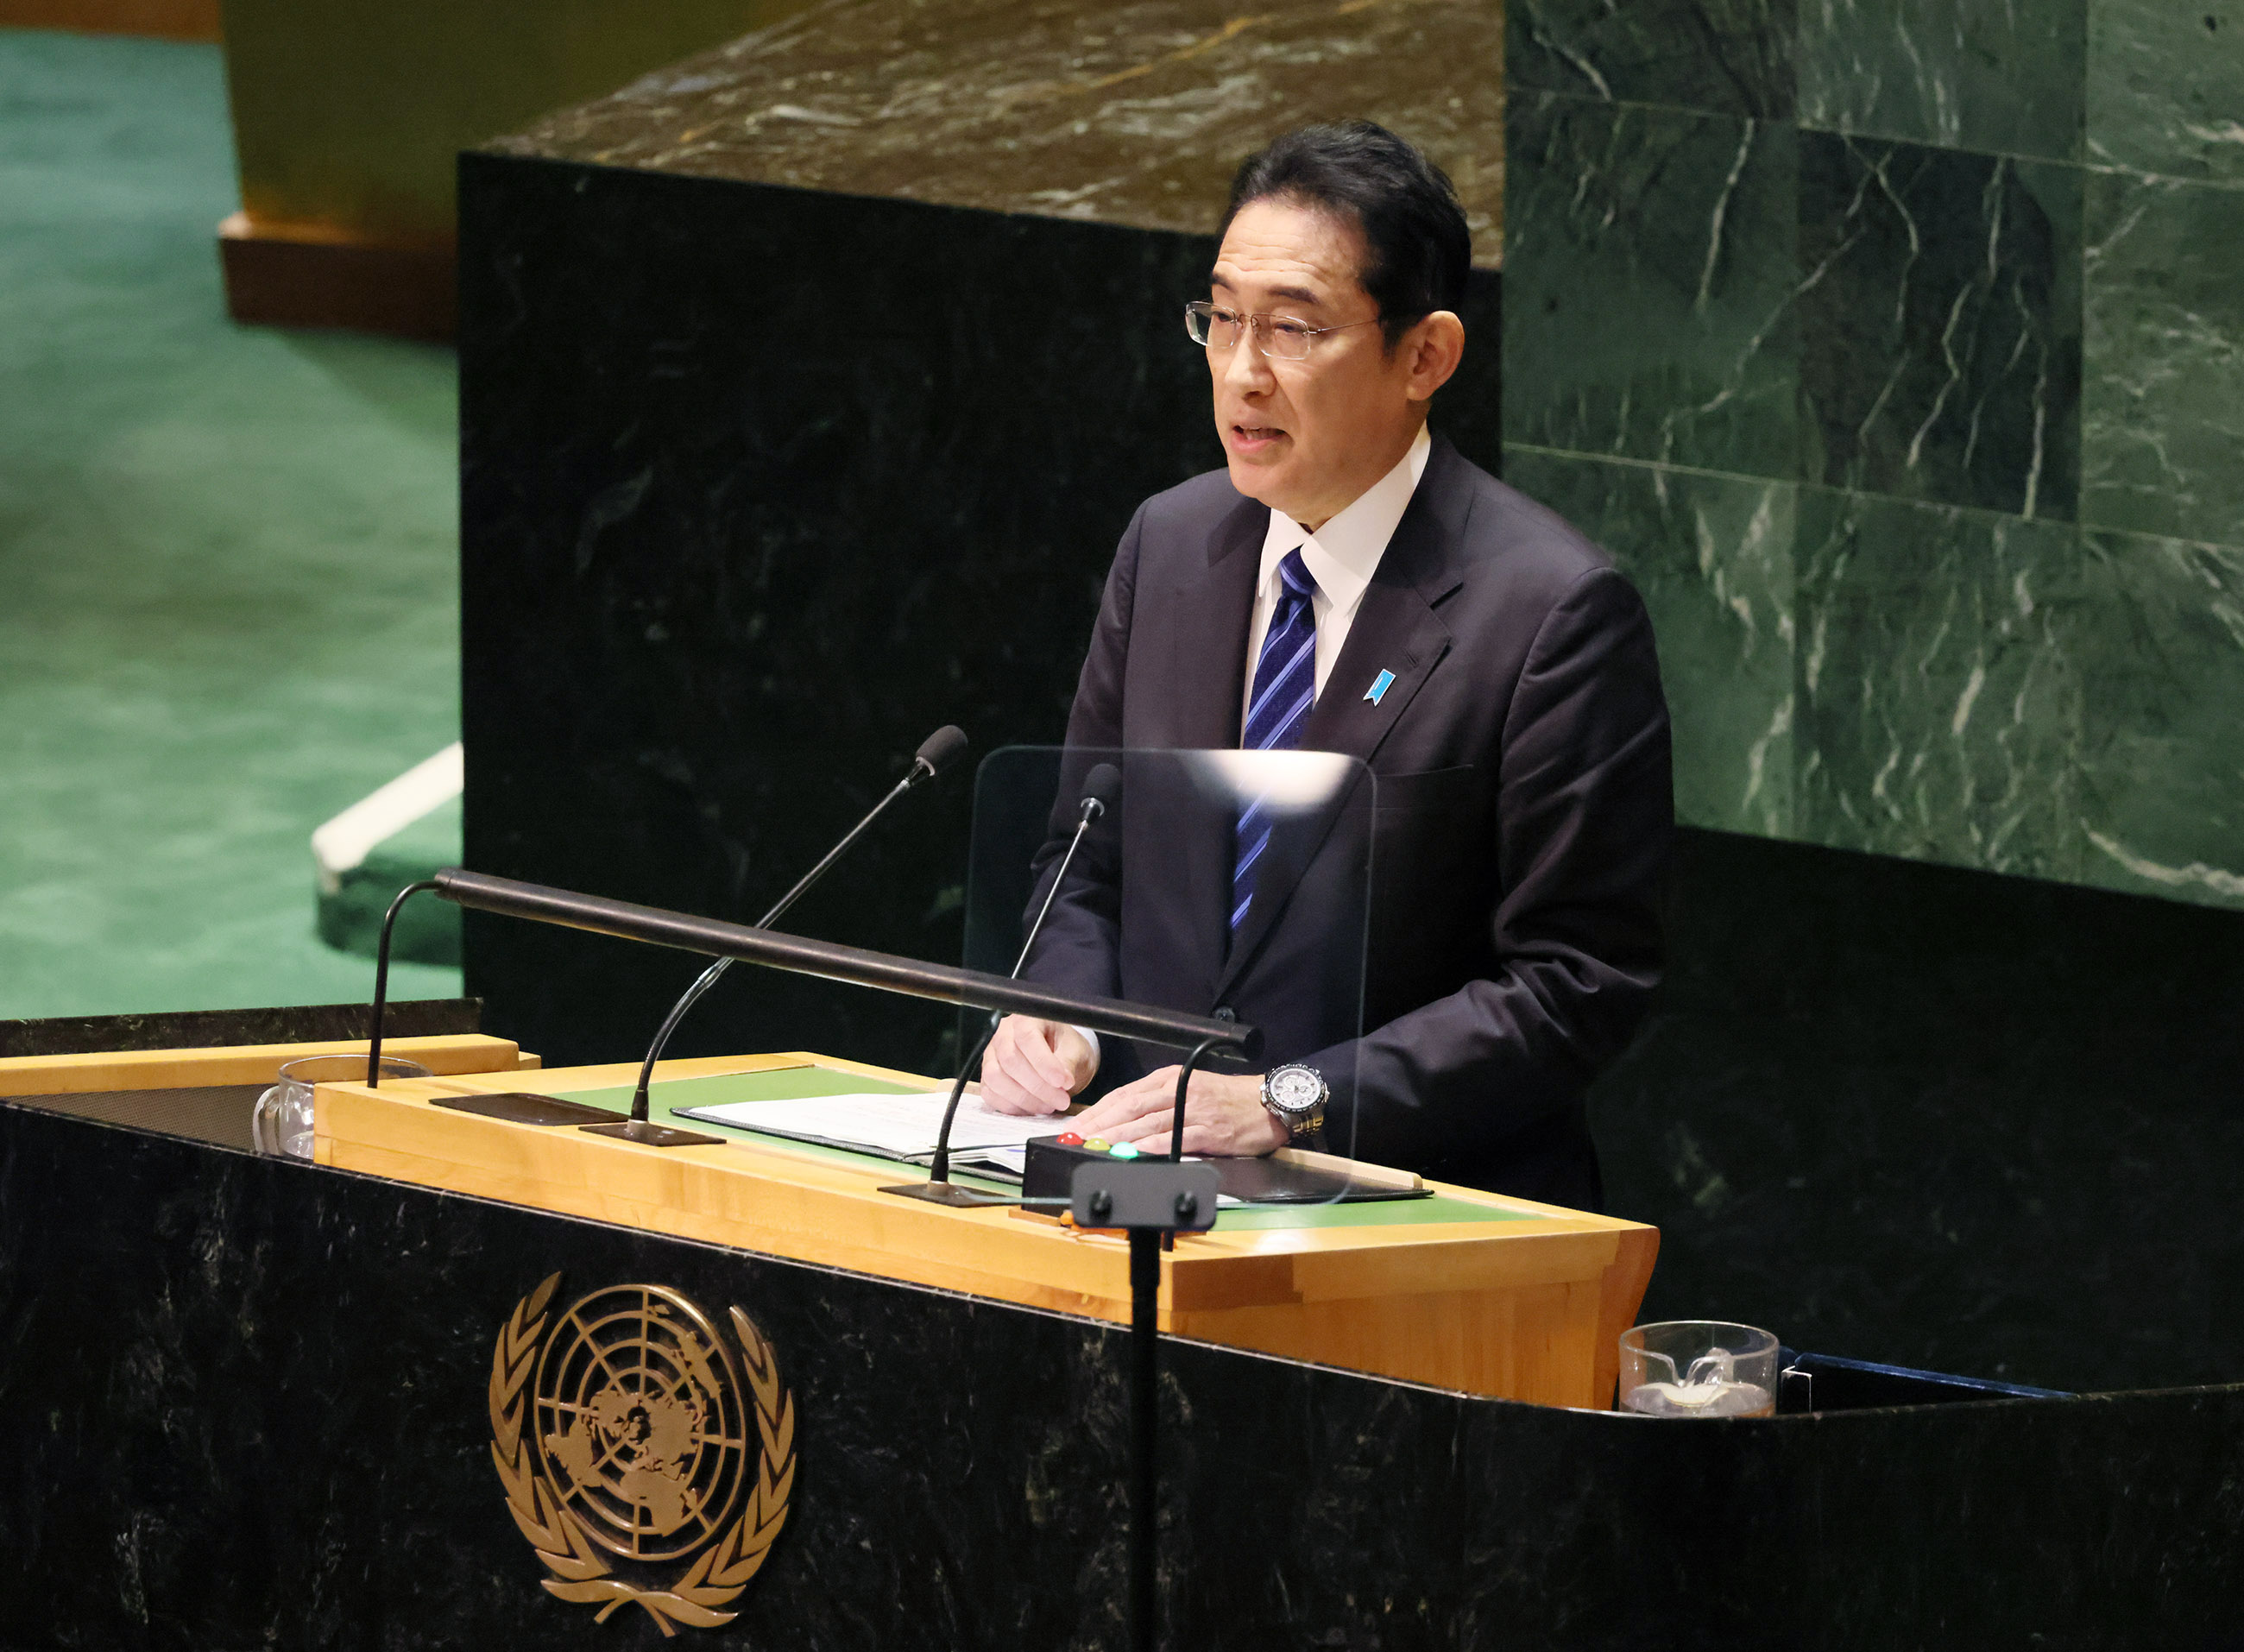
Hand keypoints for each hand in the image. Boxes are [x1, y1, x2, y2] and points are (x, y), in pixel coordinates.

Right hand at [978, 1016, 1095, 1114]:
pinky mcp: (988, 1076)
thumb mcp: (1076, 1050)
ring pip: (995, 1078)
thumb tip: (1062, 1081)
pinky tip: (1032, 1108)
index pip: (1027, 1037)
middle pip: (1010, 1060)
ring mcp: (992, 1055)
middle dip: (1038, 1086)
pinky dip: (1011, 1106)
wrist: (1060, 1057)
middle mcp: (1004, 1034)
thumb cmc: (1066, 1048)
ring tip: (1048, 1105)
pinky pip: (990, 1093)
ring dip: (1024, 1098)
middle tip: (1061, 1100)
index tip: (1063, 1082)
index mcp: (1027, 1019)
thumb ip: (1068, 1063)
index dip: (1044, 1063)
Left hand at [1069, 1066, 1286, 1157]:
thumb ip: (1160, 1101)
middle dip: (1098, 1124)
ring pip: (1146, 1123)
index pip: (1125, 1094)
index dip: (1097, 1111)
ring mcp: (1193, 1110)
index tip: (1076, 1125)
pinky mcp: (1208, 1131)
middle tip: (1075, 1138)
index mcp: (1169, 1078)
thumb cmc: (1230, 1098)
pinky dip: (1151, 1145)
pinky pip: (1174, 1138)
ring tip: (1094, 1146)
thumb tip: (1125, 1121)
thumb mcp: (1190, 1087)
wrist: (1269, 1103)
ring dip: (1117, 1136)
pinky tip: (1133, 1152)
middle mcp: (1178, 1090)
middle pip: (1129, 1107)